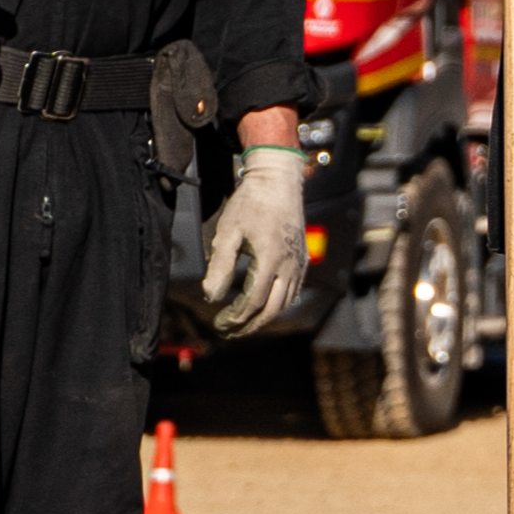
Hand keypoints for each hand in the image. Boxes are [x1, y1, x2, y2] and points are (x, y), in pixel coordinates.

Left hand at [201, 145, 309, 336]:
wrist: (278, 180)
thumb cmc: (251, 202)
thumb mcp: (228, 231)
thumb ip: (219, 266)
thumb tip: (211, 296)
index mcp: (271, 259)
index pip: (253, 301)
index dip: (235, 317)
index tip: (218, 322)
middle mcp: (289, 265)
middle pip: (273, 309)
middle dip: (250, 325)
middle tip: (229, 332)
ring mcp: (299, 263)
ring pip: (285, 303)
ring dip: (264, 317)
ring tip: (243, 323)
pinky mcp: (302, 259)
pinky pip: (293, 291)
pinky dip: (278, 304)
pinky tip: (263, 305)